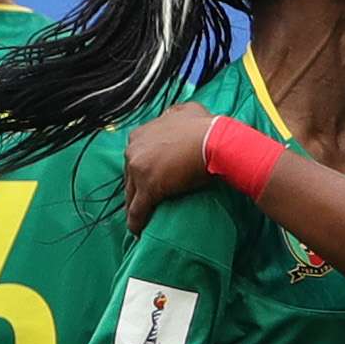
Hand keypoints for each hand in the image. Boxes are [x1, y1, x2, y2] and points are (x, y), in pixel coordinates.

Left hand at [122, 103, 215, 232]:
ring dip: (134, 207)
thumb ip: (173, 115)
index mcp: (140, 134)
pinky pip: (137, 210)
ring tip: (139, 219)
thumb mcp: (185, 111)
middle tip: (143, 201)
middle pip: (129, 176)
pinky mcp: (148, 189)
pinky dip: (136, 222)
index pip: (135, 157)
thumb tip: (172, 116)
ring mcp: (138, 169)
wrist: (214, 141)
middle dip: (136, 189)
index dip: (141, 170)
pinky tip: (137, 232)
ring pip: (131, 194)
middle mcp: (134, 149)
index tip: (148, 179)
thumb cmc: (205, 127)